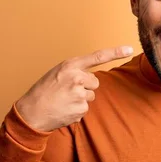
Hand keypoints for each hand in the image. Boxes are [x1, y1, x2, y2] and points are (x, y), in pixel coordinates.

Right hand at [15, 46, 133, 131]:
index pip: (97, 57)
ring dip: (80, 100)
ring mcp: (79, 94)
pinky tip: (64, 109)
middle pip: (95, 82)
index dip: (115, 52)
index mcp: (70, 66)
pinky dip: (76, 110)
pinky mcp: (80, 109)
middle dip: (85, 87)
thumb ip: (74, 72)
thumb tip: (90, 78)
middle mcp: (76, 78)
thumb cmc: (43, 92)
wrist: (31, 113)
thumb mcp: (56, 74)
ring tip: (63, 101)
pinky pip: (85, 108)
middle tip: (67, 92)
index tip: (129, 48)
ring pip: (90, 96)